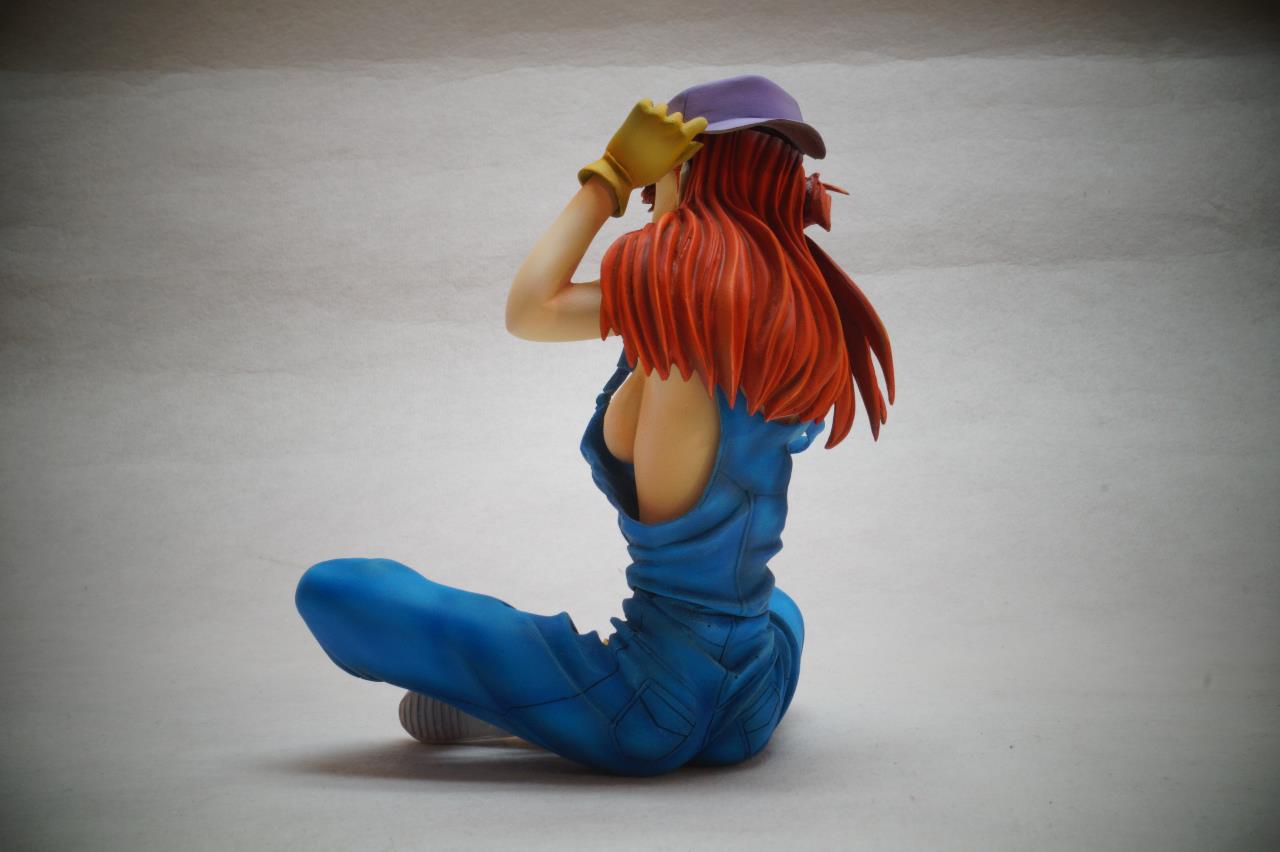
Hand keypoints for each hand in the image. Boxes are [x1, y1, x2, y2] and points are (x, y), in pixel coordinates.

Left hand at [578, 98, 707, 216]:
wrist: (619, 169)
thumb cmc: (646, 172)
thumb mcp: (670, 166)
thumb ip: (686, 152)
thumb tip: (699, 143)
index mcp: (681, 137)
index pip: (700, 122)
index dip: (696, 127)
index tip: (690, 131)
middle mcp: (671, 123)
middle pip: (678, 117)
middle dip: (671, 126)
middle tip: (658, 139)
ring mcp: (656, 113)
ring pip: (663, 109)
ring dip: (658, 117)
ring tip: (646, 131)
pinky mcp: (641, 108)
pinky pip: (649, 103)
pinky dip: (645, 110)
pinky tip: (639, 124)